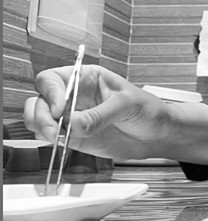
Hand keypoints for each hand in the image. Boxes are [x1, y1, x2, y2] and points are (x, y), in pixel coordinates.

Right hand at [24, 65, 169, 160]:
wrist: (156, 134)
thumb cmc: (147, 109)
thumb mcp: (127, 105)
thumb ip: (100, 114)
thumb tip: (73, 125)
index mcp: (88, 78)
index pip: (54, 78)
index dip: (51, 93)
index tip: (60, 109)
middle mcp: (75, 95)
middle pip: (40, 98)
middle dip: (41, 114)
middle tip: (54, 130)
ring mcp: (72, 116)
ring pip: (38, 117)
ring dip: (40, 127)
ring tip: (57, 137)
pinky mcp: (72, 137)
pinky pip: (48, 136)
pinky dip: (47, 140)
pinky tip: (60, 143)